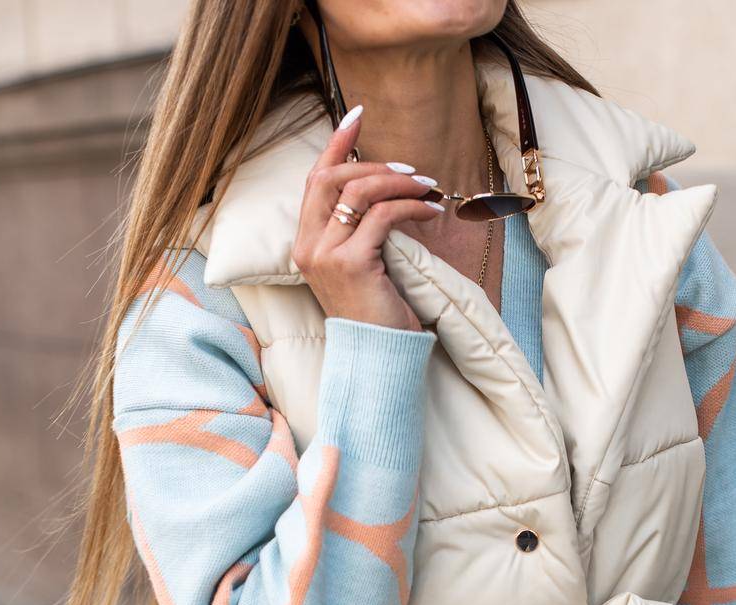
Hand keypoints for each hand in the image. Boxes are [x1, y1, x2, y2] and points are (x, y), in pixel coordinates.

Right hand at [293, 108, 441, 331]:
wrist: (378, 356)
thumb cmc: (374, 311)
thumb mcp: (359, 262)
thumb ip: (356, 227)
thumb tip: (381, 183)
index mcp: (304, 243)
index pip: (315, 180)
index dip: (336, 145)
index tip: (358, 117)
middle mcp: (308, 246)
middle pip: (333, 177)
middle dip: (375, 163)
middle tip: (412, 170)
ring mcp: (326, 255)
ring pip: (360, 191)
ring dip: (399, 183)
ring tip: (428, 188)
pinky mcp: (352, 263)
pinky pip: (383, 216)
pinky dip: (411, 207)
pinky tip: (431, 211)